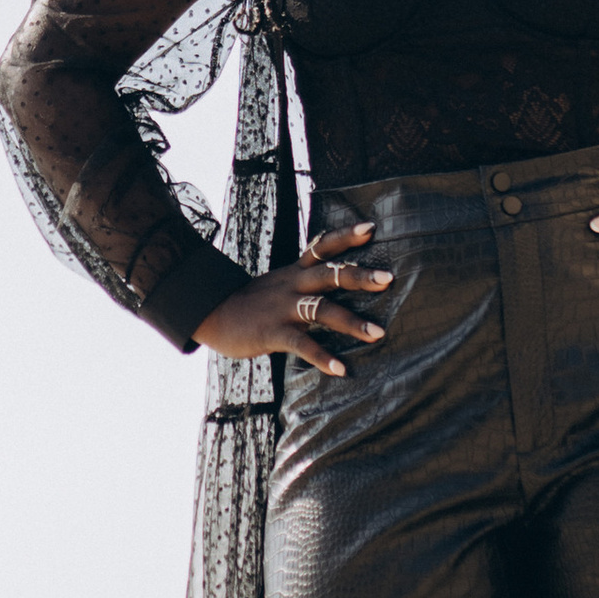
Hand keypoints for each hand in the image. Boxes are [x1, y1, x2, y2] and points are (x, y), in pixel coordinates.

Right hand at [194, 222, 391, 374]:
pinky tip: (340, 369)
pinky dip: (322, 357)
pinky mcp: (272, 332)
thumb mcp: (278, 284)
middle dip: (360, 276)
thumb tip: (335, 282)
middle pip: (330, 274)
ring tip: (378, 333)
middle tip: (388, 278)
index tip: (370, 228)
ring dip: (352, 322)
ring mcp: (282, 308)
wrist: (210, 315)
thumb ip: (304, 283)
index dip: (346, 236)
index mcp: (294, 272)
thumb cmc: (251, 303)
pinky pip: (302, 344)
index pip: (322, 247)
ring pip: (322, 309)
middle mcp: (292, 285)